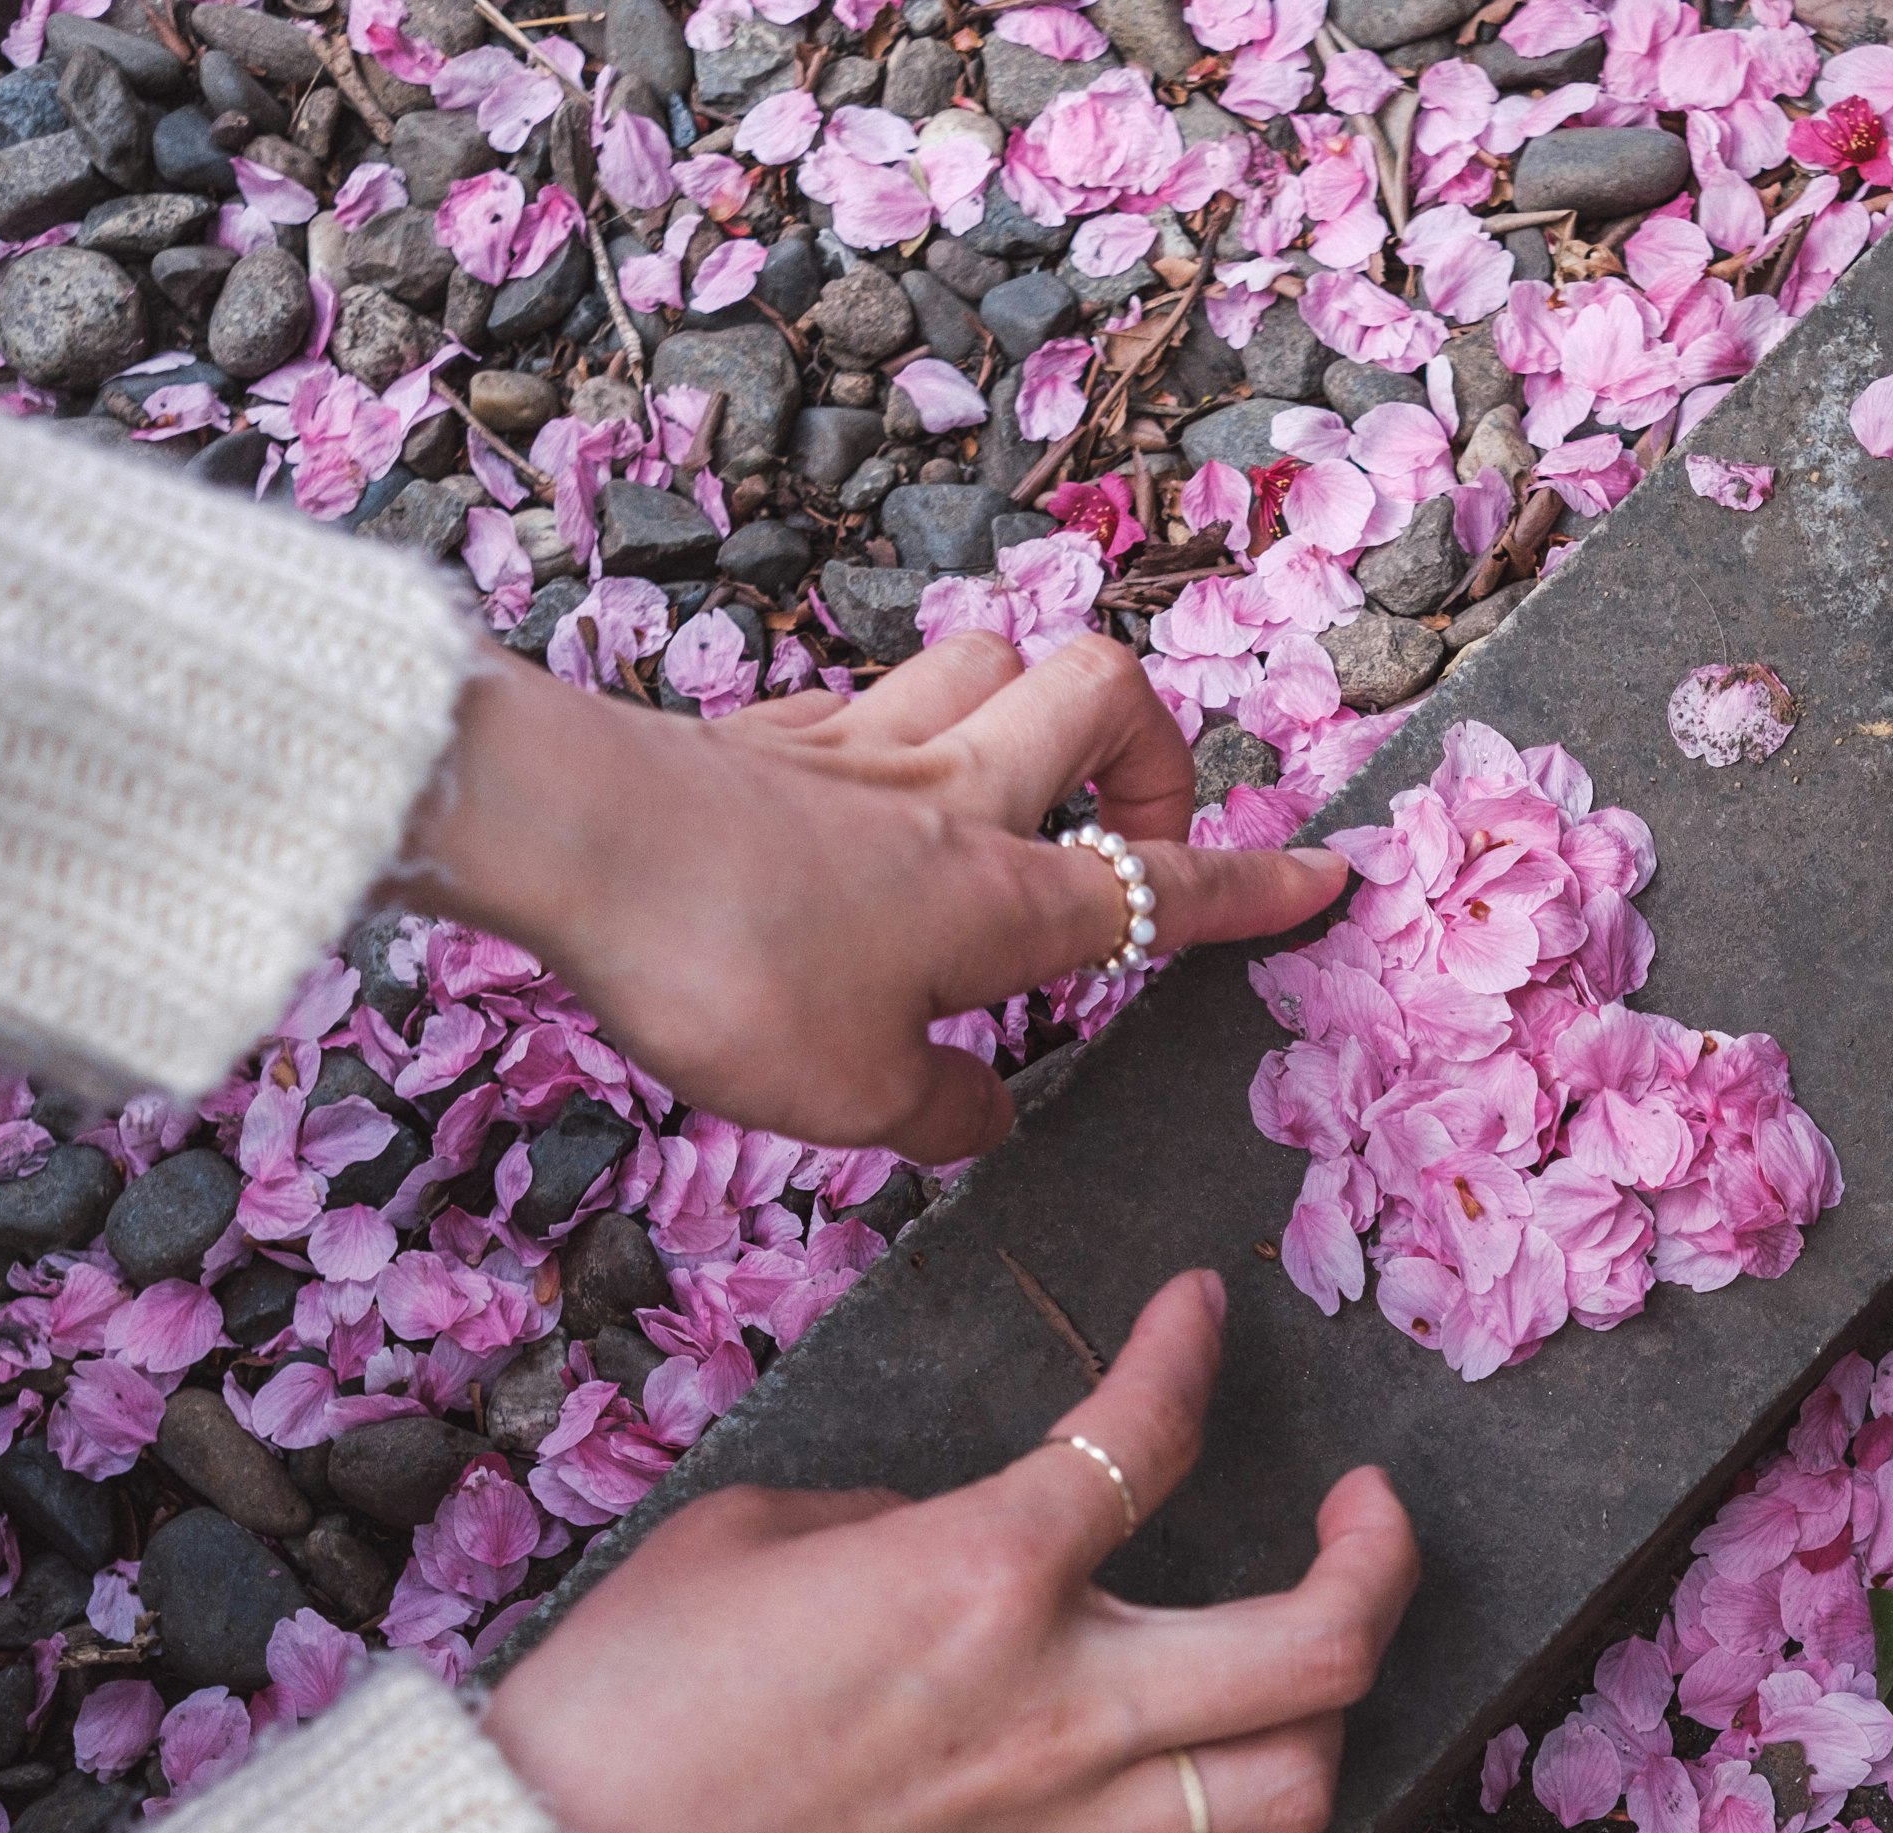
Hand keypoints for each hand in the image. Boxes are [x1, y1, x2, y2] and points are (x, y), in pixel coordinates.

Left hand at [400, 634, 1345, 1162]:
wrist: (568, 837)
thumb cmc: (728, 973)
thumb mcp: (850, 1099)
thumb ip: (941, 1110)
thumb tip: (988, 1114)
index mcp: (1003, 897)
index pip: (1165, 888)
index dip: (1255, 888)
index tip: (1324, 874)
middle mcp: (953, 797)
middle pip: (1103, 697)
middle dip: (1151, 754)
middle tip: (1131, 830)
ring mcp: (860, 746)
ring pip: (990, 657)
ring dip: (1024, 707)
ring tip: (1006, 786)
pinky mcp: (767, 731)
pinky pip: (868, 698)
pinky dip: (895, 734)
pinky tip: (856, 799)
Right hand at [481, 1271, 1419, 1832]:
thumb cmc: (622, 1699)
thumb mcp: (748, 1535)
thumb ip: (892, 1523)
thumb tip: (952, 1545)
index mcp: (982, 1572)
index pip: (1147, 1434)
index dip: (1188, 1352)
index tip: (1199, 1320)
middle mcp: (1056, 1705)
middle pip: (1320, 1643)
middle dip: (1379, 1559)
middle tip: (1366, 1516)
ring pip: (1292, 1790)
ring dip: (1318, 1720)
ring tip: (1294, 1672)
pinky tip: (1184, 1817)